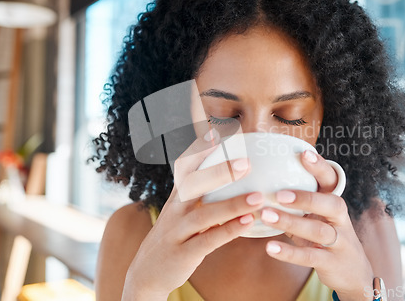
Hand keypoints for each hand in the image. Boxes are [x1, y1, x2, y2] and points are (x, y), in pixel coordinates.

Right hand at [122, 132, 264, 299]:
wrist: (146, 274)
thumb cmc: (175, 237)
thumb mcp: (182, 212)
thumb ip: (203, 196)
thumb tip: (233, 178)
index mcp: (177, 197)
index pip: (187, 167)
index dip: (199, 149)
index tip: (217, 131)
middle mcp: (175, 210)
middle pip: (195, 186)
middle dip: (220, 171)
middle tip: (246, 162)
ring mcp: (177, 231)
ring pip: (204, 214)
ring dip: (232, 205)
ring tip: (258, 197)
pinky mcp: (183, 253)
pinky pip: (208, 240)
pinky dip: (229, 230)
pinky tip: (248, 222)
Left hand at [260, 150, 372, 300]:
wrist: (354, 274)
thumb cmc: (326, 238)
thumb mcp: (317, 217)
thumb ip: (298, 204)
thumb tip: (263, 183)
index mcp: (334, 203)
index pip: (331, 180)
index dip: (320, 167)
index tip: (304, 153)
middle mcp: (340, 219)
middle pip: (330, 204)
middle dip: (305, 198)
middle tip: (278, 194)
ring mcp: (339, 242)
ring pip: (318, 230)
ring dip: (291, 222)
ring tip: (266, 216)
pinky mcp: (332, 263)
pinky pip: (311, 256)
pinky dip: (290, 252)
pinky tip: (270, 248)